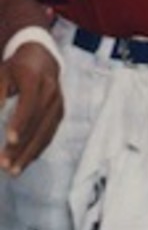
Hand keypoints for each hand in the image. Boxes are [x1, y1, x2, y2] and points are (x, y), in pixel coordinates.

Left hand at [0, 43, 62, 174]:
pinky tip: (25, 161)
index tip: (9, 139)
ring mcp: (58, 102)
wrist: (42, 58)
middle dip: (22, 146)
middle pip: (38, 121)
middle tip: (5, 165)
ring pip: (46, 131)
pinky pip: (50, 134)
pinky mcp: (60, 112)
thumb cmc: (16, 68)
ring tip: (13, 170)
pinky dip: (38, 149)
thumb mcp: (2, 73)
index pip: (30, 102)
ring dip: (29, 153)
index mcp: (35, 77)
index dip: (21, 121)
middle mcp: (51, 90)